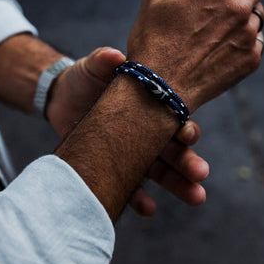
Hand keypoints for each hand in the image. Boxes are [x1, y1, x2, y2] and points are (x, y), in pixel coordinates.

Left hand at [46, 47, 207, 215]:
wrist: (62, 97)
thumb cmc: (84, 78)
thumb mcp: (93, 66)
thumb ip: (103, 60)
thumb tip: (116, 56)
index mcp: (148, 105)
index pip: (172, 117)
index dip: (183, 125)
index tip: (187, 134)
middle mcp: (146, 130)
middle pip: (173, 147)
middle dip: (188, 160)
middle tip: (201, 174)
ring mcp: (132, 149)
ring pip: (160, 169)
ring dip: (178, 184)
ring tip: (196, 198)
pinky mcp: (114, 165)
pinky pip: (130, 184)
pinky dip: (139, 197)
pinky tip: (149, 207)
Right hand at [128, 0, 263, 111]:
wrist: (160, 88)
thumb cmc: (153, 41)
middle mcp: (238, 6)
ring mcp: (247, 34)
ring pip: (259, 14)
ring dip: (244, 15)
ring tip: (218, 29)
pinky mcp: (250, 58)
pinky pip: (257, 41)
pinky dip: (244, 40)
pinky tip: (221, 49)